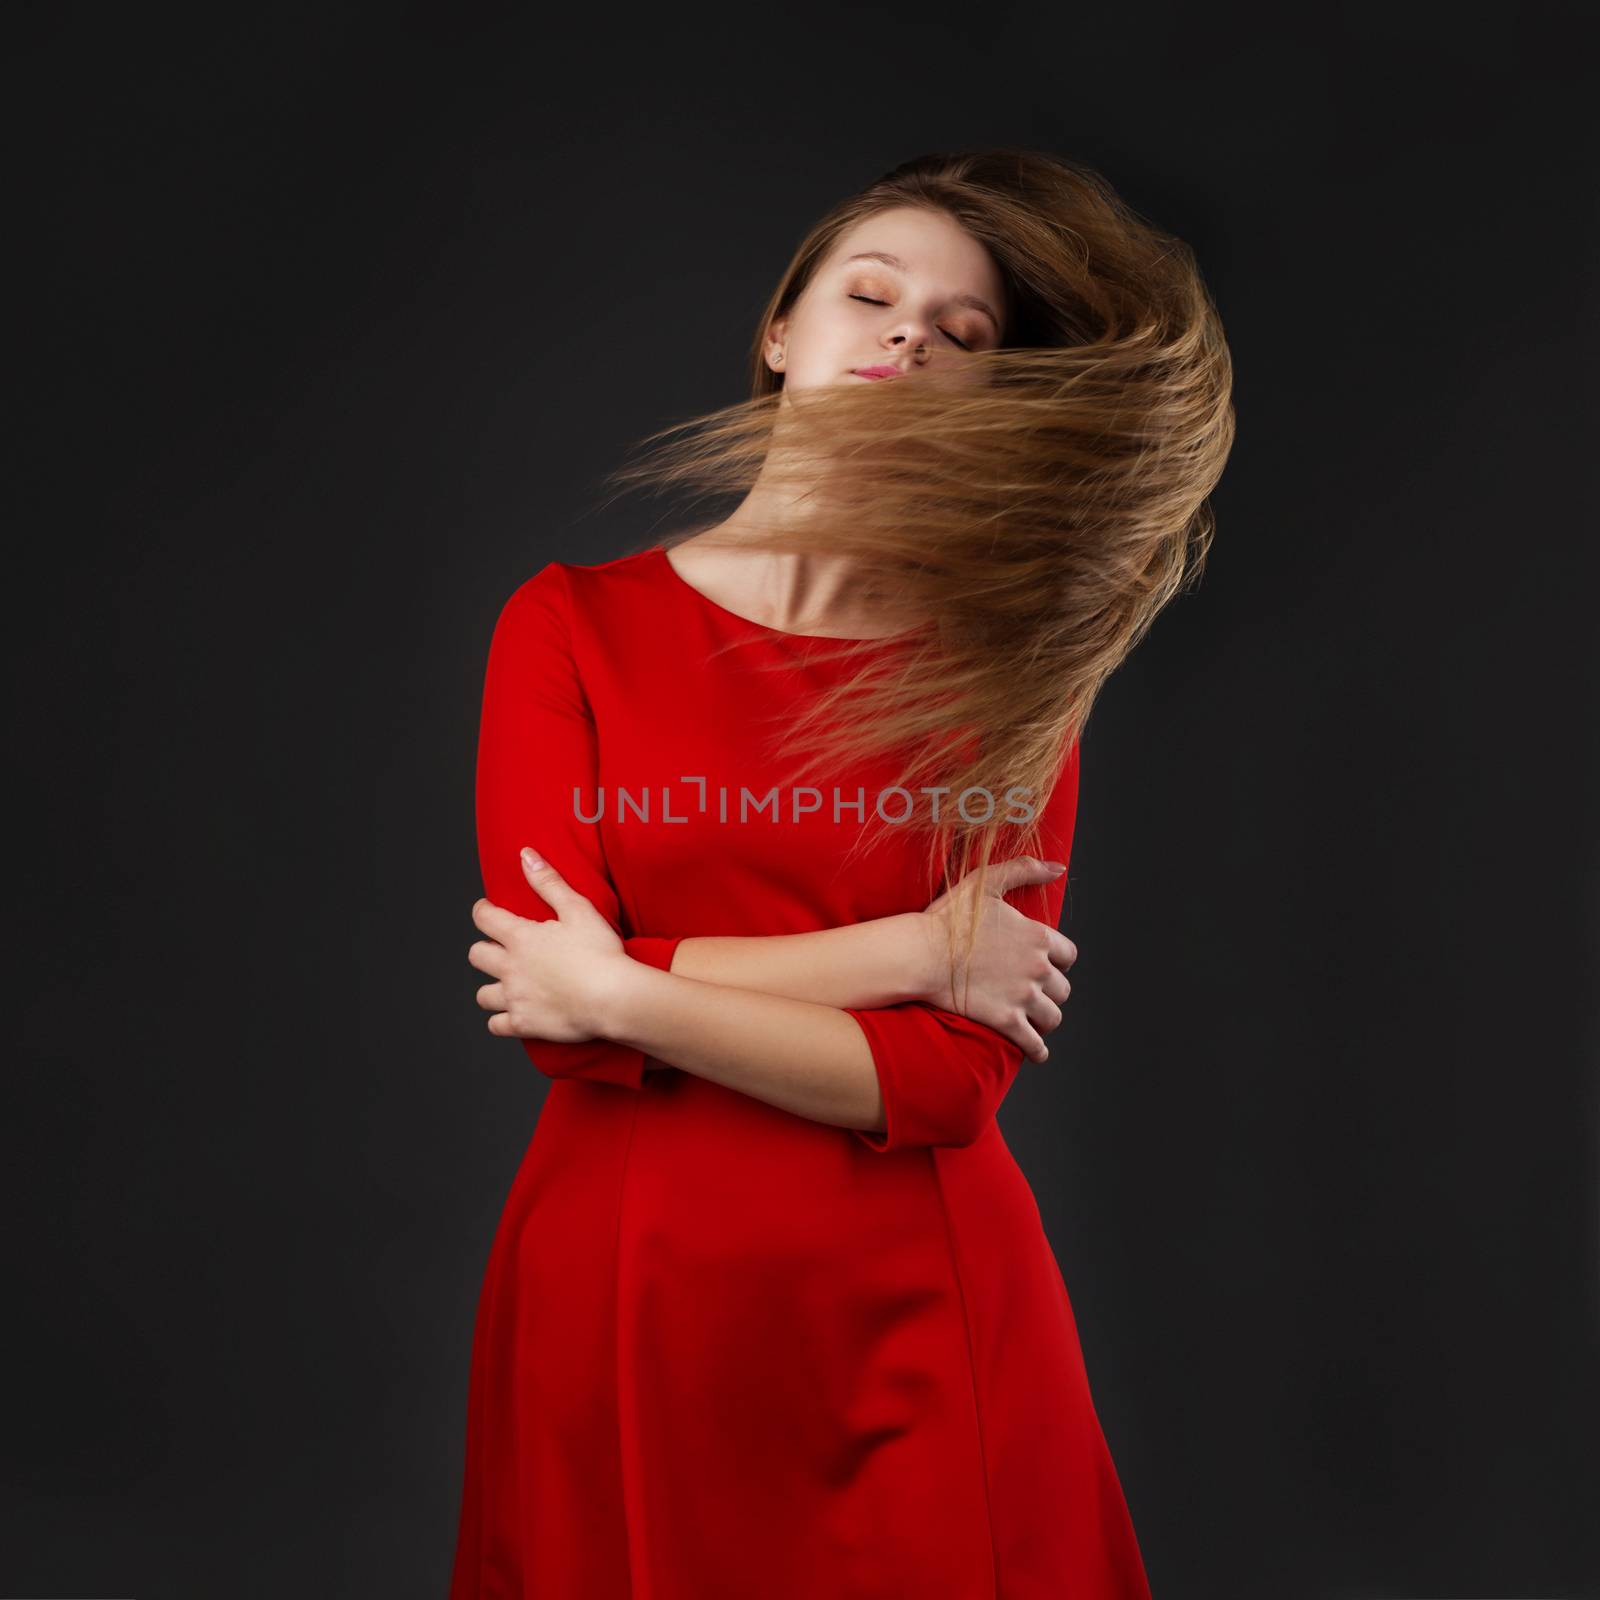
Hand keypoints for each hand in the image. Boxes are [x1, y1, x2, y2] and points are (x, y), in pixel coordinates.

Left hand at [468, 847, 632, 1040]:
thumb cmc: (599, 952)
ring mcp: (515, 998)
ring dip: (491, 987)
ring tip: (505, 984)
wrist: (612, 997)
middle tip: (499, 949)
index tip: (487, 910)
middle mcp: (510, 967)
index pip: (484, 918)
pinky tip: (512, 1014)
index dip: (482, 911)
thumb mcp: (577, 908)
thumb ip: (548, 882)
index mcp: (521, 937)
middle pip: (477, 956)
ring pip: (483, 994)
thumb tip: (526, 855)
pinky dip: (501, 1020)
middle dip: (484, 949)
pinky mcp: (524, 1024)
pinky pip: (497, 1025)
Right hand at [918, 857, 1078, 1063]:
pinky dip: (1038, 1050)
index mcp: (1037, 937)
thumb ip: (1024, 870)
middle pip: (1062, 988)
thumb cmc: (948, 919)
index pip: (1068, 955)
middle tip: (1034, 992)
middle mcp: (1037, 968)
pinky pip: (1034, 1044)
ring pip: (1052, 1016)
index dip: (1058, 961)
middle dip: (1051, 991)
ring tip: (1034, 1019)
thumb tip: (1059, 868)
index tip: (1047, 964)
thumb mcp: (986, 883)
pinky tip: (1035, 1051)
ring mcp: (1023, 997)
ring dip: (1046, 1018)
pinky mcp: (1006, 1022)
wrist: (919, 954)